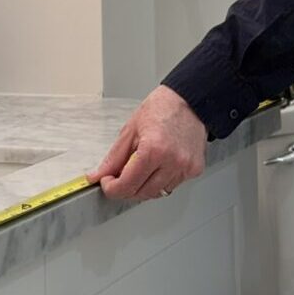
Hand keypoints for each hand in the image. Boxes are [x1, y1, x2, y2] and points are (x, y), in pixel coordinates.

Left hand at [87, 85, 206, 200]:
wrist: (189, 100)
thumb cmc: (162, 108)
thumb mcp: (130, 130)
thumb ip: (113, 158)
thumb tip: (98, 175)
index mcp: (154, 150)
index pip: (127, 185)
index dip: (112, 189)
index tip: (107, 183)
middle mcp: (172, 162)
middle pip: (142, 194)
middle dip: (126, 189)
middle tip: (119, 176)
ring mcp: (185, 168)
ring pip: (157, 193)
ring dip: (144, 185)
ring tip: (142, 165)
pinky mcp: (194, 170)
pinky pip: (172, 185)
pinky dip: (160, 180)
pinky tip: (159, 165)